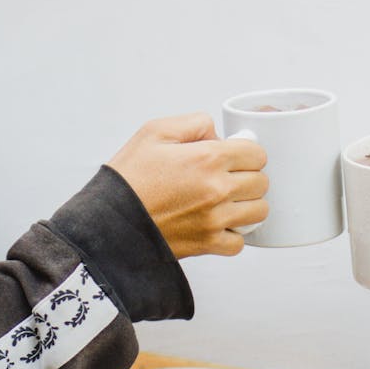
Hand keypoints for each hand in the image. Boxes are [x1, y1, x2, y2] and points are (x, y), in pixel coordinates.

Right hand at [107, 114, 268, 258]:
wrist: (107, 220)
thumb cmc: (128, 178)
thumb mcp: (154, 132)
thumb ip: (194, 124)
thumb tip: (216, 135)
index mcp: (208, 158)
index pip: (257, 153)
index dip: (246, 152)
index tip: (233, 156)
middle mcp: (217, 189)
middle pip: (262, 181)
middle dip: (248, 176)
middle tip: (228, 177)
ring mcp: (215, 219)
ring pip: (259, 211)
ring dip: (248, 204)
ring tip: (228, 200)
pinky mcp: (207, 244)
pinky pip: (240, 242)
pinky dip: (234, 234)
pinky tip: (219, 223)